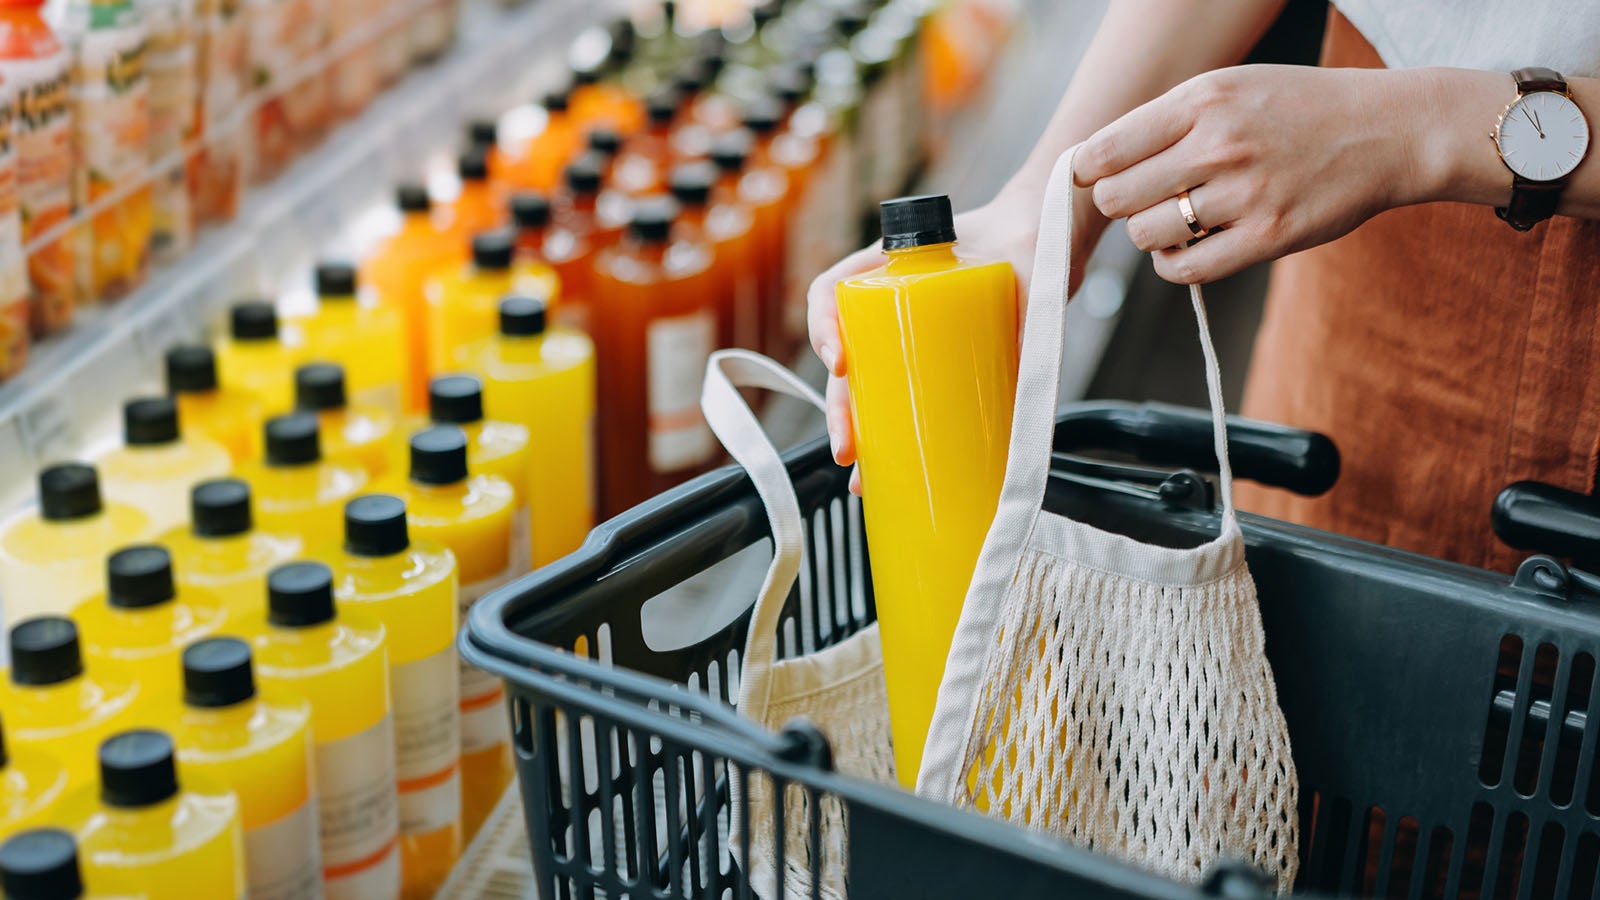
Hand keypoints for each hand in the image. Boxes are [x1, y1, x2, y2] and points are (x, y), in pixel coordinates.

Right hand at [807, 192, 1093, 493]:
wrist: (1043, 248)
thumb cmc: (1020, 244)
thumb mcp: (1012, 263)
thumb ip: (1024, 309)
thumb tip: (1032, 385)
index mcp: (889, 273)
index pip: (831, 294)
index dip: (824, 328)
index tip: (841, 363)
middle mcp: (888, 309)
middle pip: (847, 359)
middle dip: (840, 408)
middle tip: (847, 445)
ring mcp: (907, 340)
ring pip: (865, 388)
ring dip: (858, 433)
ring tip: (859, 475)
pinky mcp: (931, 367)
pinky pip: (898, 403)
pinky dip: (889, 440)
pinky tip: (885, 474)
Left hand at [1074, 64, 1439, 283]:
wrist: (1388, 131)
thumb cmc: (1298, 109)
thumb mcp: (1231, 88)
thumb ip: (1168, 120)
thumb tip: (1096, 162)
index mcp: (1203, 100)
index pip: (1107, 148)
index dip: (1087, 171)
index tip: (1090, 179)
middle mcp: (1219, 144)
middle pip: (1117, 197)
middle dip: (1119, 205)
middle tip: (1142, 201)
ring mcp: (1244, 193)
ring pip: (1146, 235)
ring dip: (1149, 236)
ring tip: (1172, 223)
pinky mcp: (1268, 236)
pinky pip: (1186, 269)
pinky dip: (1171, 266)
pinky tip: (1182, 251)